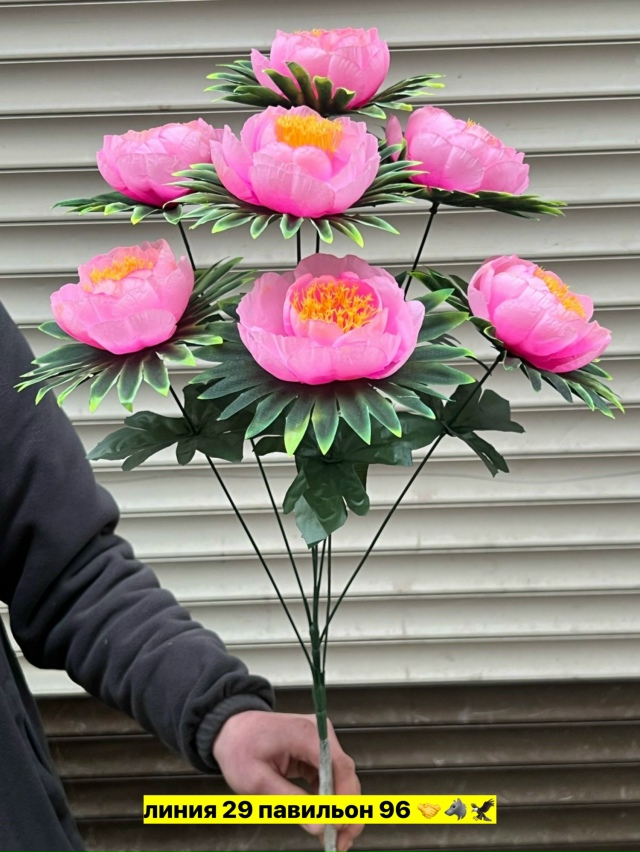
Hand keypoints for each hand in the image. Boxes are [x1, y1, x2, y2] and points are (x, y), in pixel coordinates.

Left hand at [213, 710, 362, 851]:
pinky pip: (329, 778)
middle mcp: (319, 734)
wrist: (230, 729)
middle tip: (340, 843)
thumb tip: (319, 826)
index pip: (339, 766)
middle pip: (345, 774)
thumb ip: (289, 802)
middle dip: (346, 810)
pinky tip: (323, 821)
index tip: (339, 827)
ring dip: (339, 809)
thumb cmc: (239, 748)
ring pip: (341, 779)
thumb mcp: (256, 780)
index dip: (345, 798)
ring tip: (334, 839)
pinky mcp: (314, 751)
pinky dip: (328, 801)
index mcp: (306, 734)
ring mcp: (319, 741)